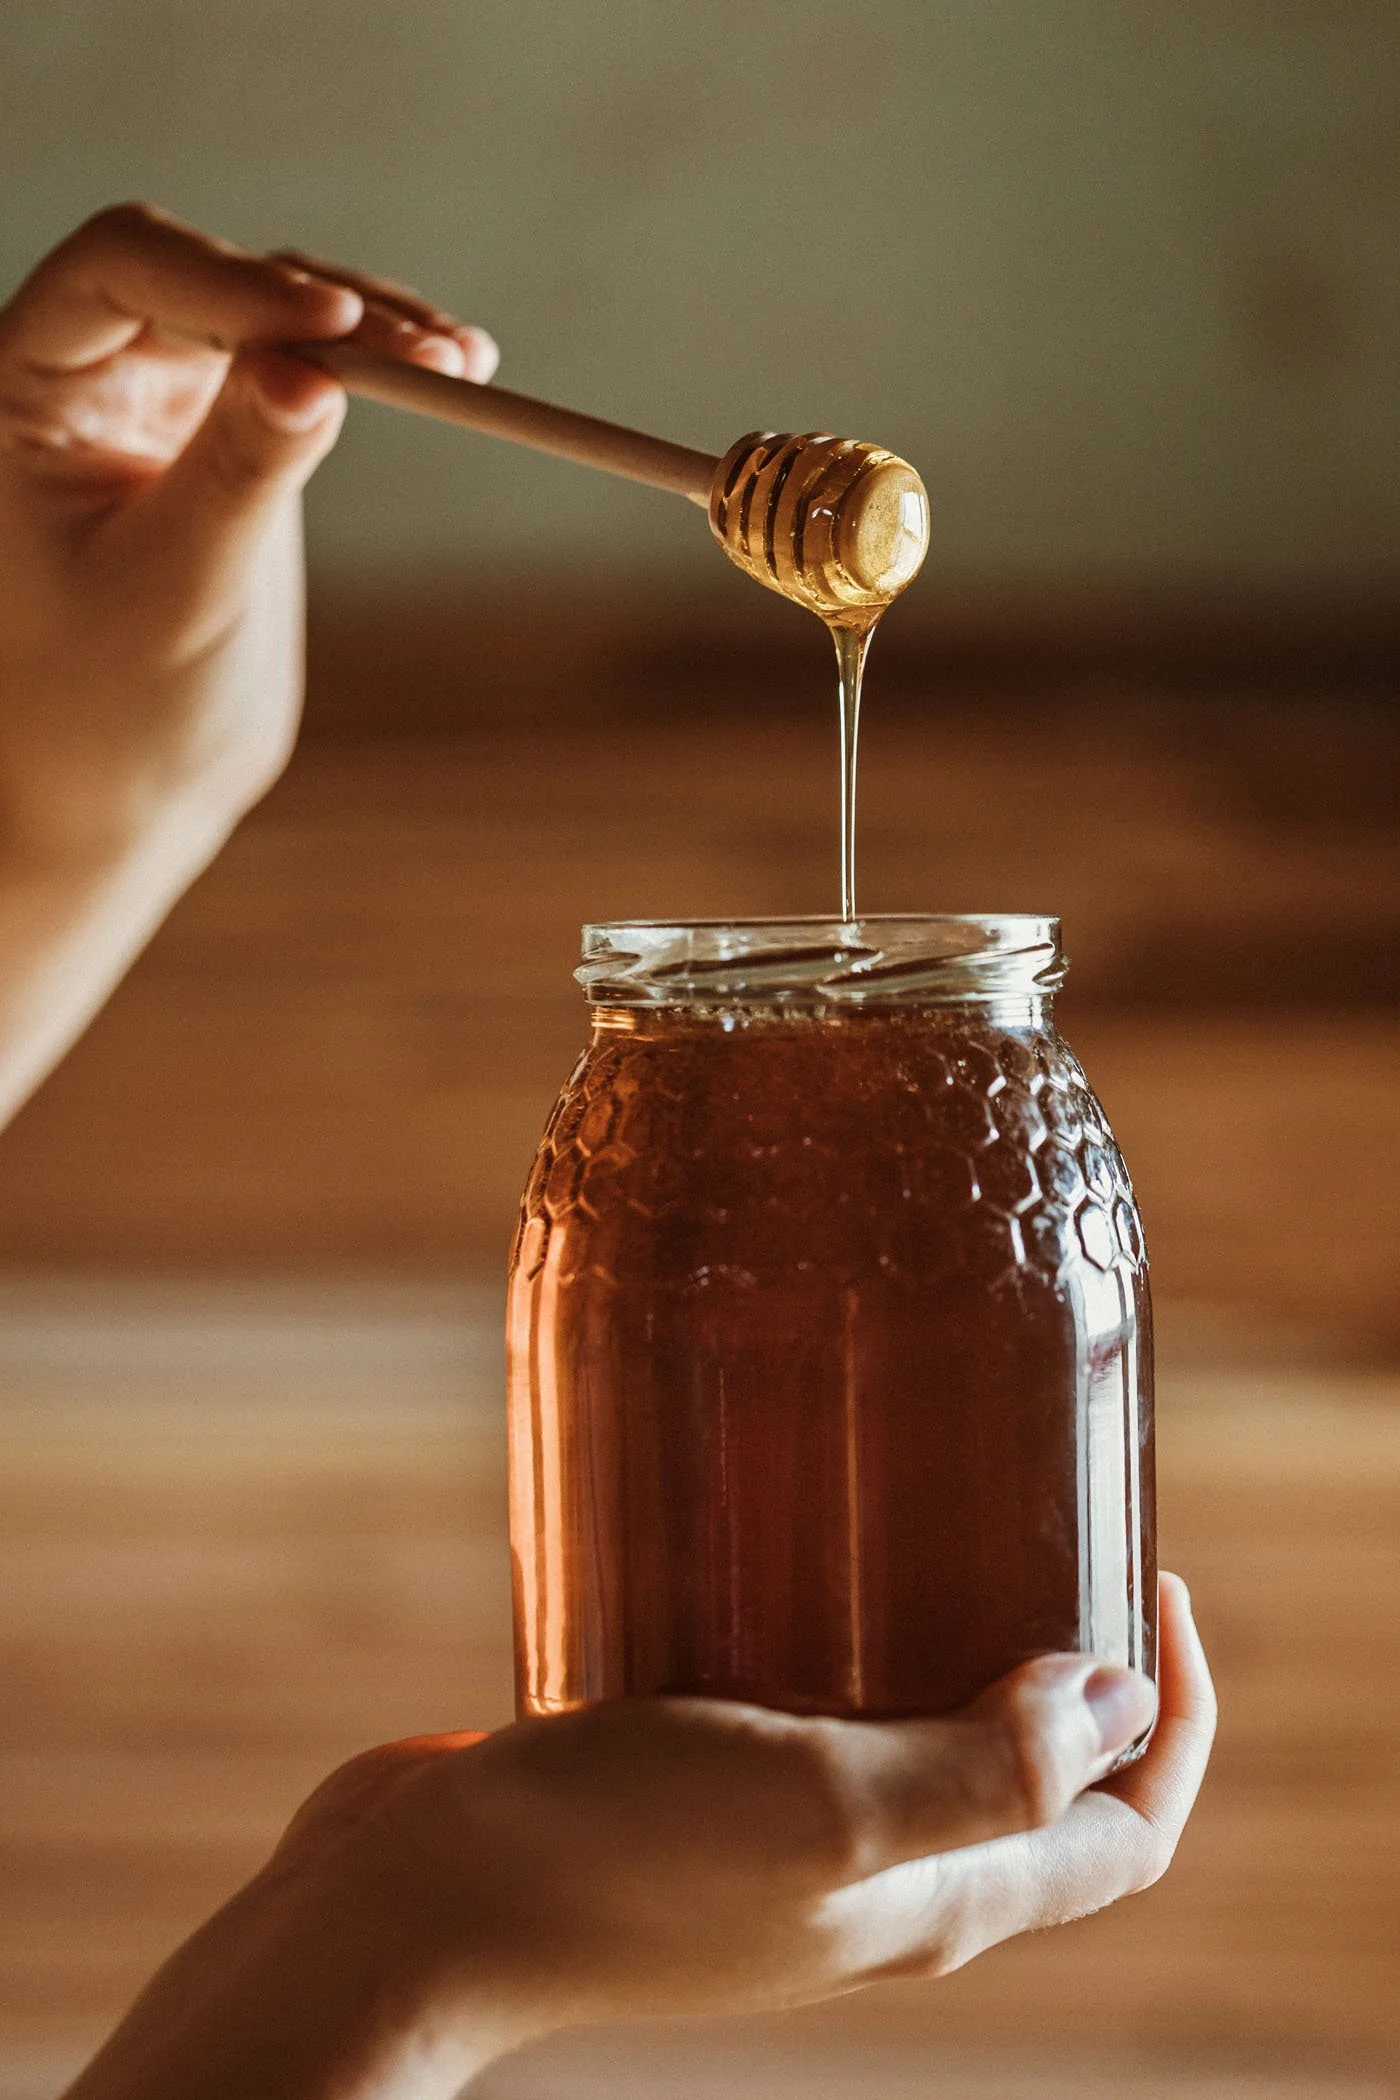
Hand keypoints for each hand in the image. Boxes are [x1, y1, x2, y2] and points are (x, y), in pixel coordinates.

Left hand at [0, 204, 495, 1120]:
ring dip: (375, 330)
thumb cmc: (111, 709)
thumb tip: (318, 371)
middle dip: (326, 305)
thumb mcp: (180, 591)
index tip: (336, 330)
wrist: (130, 788)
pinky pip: (312, 365)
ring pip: (274, 310)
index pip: (121, 273)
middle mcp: (85, 368)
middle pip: (213, 276)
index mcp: (21, 389)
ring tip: (467, 366)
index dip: (229, 283)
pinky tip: (454, 373)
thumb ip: (238, 474)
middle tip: (438, 359)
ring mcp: (164, 395)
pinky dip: (383, 368)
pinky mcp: (234, 432)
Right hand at [65, 1577, 1213, 2099]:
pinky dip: (831, 1628)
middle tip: (1043, 1518)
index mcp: (934, 1901)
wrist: (415, 1904)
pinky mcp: (695, 1783)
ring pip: (916, 1732)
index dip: (1178, 1723)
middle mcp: (872, 1881)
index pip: (1127, 1837)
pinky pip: (806, 1703)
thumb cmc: (613, 1863)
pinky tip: (783, 1540)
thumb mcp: (826, 1811)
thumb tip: (1119, 1702)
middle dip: (1074, 1666)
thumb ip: (984, 1769)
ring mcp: (780, 1838)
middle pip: (1034, 1783)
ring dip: (950, 1636)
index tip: (1151, 1583)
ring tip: (928, 1508)